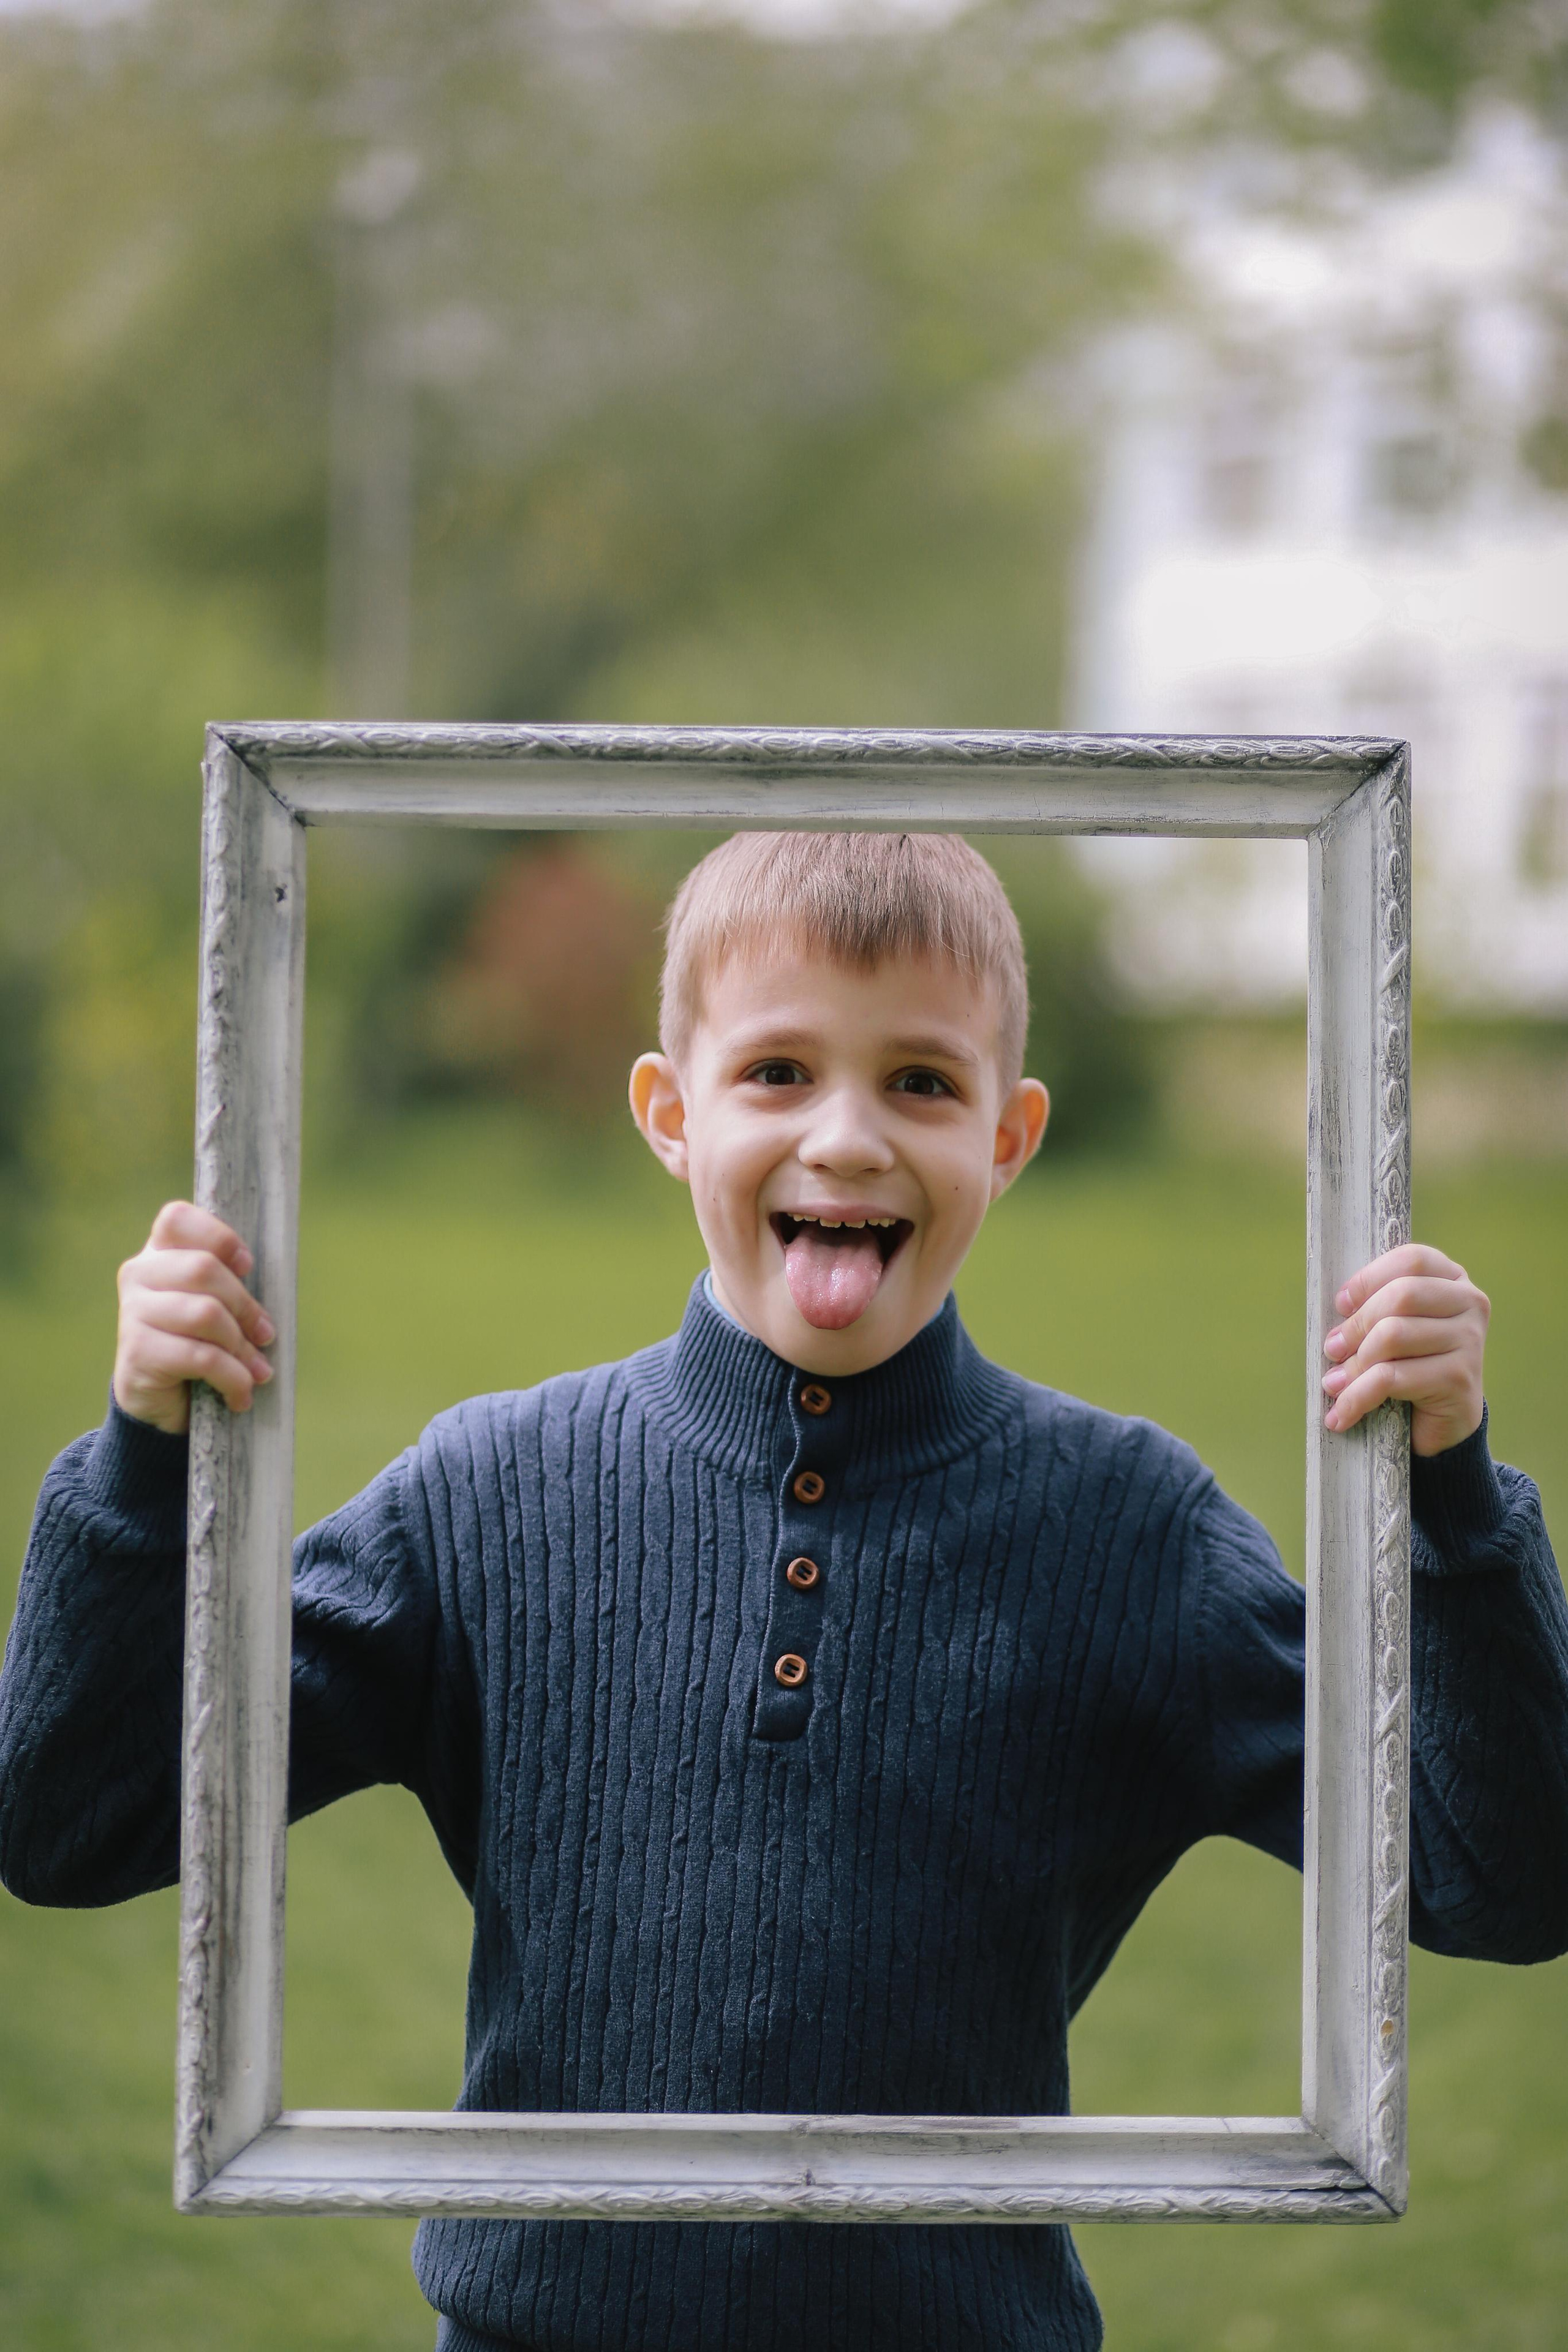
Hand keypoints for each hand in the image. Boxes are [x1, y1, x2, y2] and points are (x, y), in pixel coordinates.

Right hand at [114, 1202, 275, 1434]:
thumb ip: (231, 1287)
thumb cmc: (199, 1344)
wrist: (161, 1401)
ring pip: (205, 1313)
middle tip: (266, 1336)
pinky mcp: (137, 1350)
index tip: (247, 1266)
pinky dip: (232, 1377)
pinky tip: (240, 1395)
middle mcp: (139, 1274)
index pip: (176, 1218)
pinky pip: (200, 1356)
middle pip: (204, 1269)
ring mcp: (132, 1311)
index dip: (218, 1237)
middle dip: (245, 1306)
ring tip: (257, 1371)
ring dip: (242, 1346)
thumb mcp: (217, 1307)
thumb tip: (266, 1306)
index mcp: (159, 1252)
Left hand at [1322, 1243, 1487, 1458]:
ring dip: (1353, 1364)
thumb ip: (1376, 1307)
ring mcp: (1469, 1340)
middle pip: (1401, 1296)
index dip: (1369, 1278)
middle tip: (1331, 1350)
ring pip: (1394, 1335)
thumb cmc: (1410, 1365)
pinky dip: (1357, 1397)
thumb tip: (1339, 1308)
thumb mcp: (1394, 1327)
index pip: (1411, 1260)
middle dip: (1356, 1324)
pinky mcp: (1459, 1378)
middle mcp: (1470, 1303)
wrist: (1445, 1423)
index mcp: (1453, 1280)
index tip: (1341, 1304)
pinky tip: (1340, 1416)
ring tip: (1333, 1384)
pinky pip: (1392, 1378)